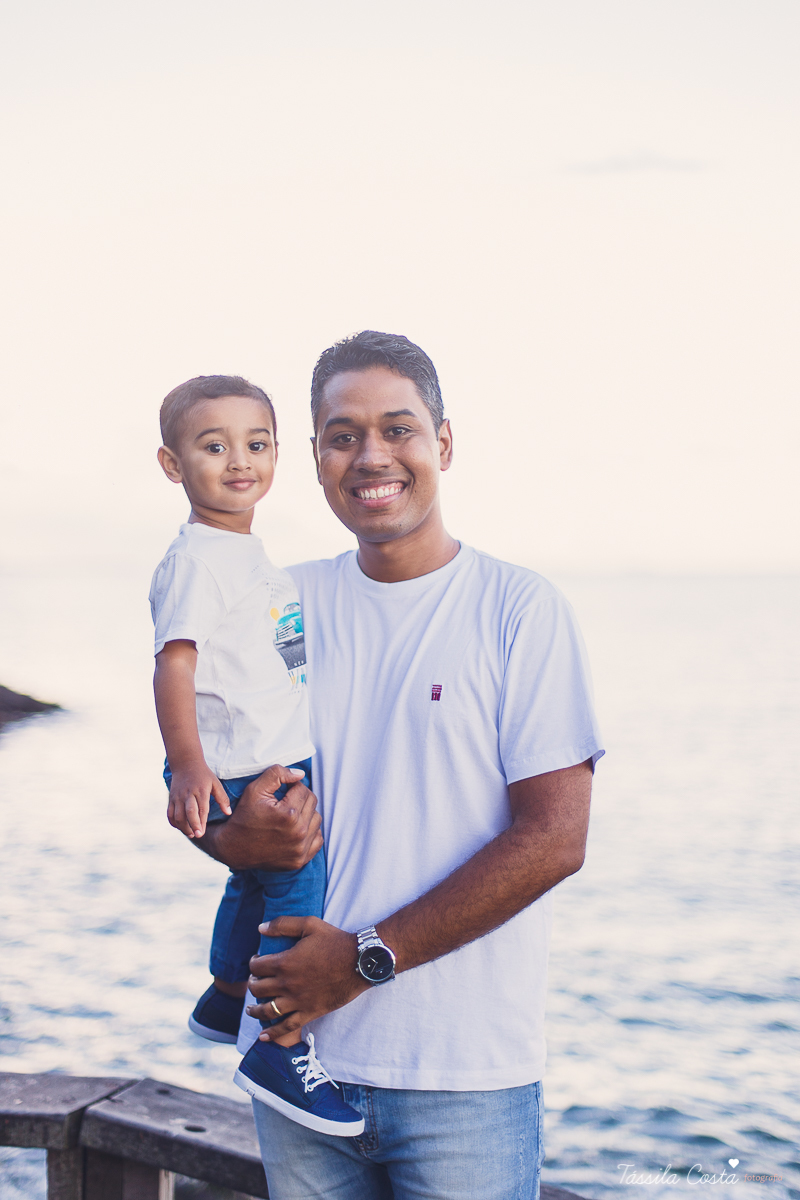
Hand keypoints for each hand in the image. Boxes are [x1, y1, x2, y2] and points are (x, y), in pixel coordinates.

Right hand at [167, 761, 230, 837]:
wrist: (186, 763)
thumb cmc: (204, 775)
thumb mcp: (216, 784)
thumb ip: (222, 798)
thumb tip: (228, 813)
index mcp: (201, 791)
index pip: (201, 809)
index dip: (201, 822)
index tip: (202, 833)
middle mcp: (188, 794)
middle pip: (188, 813)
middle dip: (192, 826)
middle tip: (197, 835)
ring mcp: (178, 796)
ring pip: (177, 815)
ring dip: (183, 827)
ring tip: (191, 834)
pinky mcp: (171, 798)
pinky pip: (169, 814)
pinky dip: (174, 823)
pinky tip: (181, 827)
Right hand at [196, 764, 321, 871]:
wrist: (233, 847)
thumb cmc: (244, 815)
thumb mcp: (254, 789)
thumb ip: (277, 774)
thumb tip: (300, 774)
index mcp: (289, 814)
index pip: (302, 789)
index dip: (291, 786)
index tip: (281, 792)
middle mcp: (298, 833)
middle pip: (312, 803)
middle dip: (299, 798)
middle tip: (285, 802)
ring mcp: (300, 849)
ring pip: (316, 819)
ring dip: (306, 814)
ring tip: (289, 815)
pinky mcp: (300, 860)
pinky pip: (317, 839)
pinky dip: (309, 832)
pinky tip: (295, 830)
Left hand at [246, 916, 370, 1039]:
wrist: (359, 961)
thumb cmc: (335, 941)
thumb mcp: (309, 924)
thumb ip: (283, 924)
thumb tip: (260, 928)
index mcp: (284, 962)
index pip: (256, 967)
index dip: (253, 963)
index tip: (256, 961)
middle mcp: (287, 984)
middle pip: (258, 989)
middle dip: (252, 984)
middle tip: (255, 981)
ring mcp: (297, 1001)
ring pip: (267, 1010)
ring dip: (255, 1010)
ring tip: (251, 1009)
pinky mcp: (309, 1012)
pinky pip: (287, 1027)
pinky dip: (273, 1033)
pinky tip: (264, 1036)